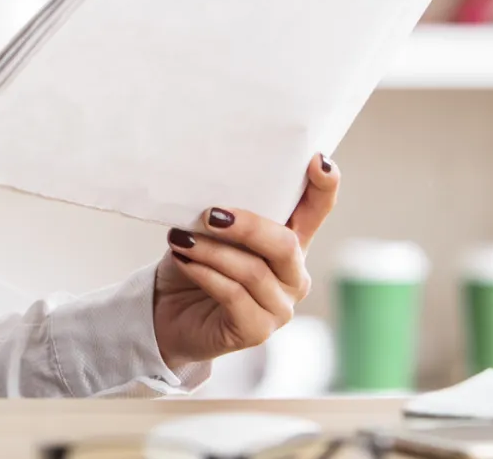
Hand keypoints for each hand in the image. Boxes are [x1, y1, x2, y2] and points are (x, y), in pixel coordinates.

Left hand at [151, 154, 341, 369]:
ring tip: (180, 238)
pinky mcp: (257, 330)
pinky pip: (233, 296)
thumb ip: (224, 213)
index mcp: (289, 242)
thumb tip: (215, 195)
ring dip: (212, 251)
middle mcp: (293, 275)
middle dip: (248, 226)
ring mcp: (279, 306)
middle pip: (286, 244)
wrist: (167, 312)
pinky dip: (205, 274)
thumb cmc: (194, 263)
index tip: (318, 161)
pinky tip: (184, 260)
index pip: (317, 211)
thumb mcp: (209, 231)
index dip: (325, 187)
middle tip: (210, 214)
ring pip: (253, 271)